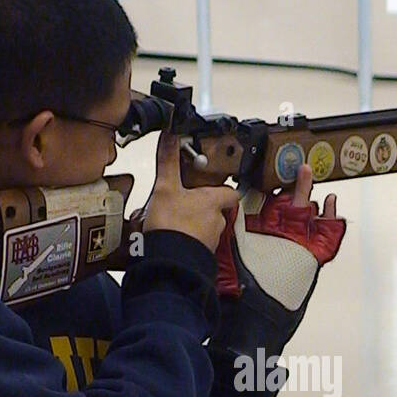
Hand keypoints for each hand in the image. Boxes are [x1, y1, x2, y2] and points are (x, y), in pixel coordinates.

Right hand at [142, 132, 239, 252]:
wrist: (169, 262)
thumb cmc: (172, 224)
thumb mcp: (165, 187)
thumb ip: (168, 161)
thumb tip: (170, 134)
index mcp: (213, 201)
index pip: (231, 192)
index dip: (225, 187)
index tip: (216, 183)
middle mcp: (217, 221)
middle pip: (216, 210)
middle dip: (202, 207)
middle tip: (184, 202)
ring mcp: (210, 241)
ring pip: (206, 228)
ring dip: (193, 225)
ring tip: (173, 222)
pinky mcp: (199, 256)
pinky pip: (196, 245)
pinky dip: (187, 241)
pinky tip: (172, 239)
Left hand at [216, 163, 345, 302]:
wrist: (253, 313)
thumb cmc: (237, 284)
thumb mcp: (227, 245)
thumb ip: (230, 221)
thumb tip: (228, 199)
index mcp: (258, 231)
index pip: (266, 202)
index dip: (270, 185)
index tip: (272, 168)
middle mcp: (279, 236)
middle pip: (290, 203)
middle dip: (294, 184)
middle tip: (296, 165)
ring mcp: (298, 245)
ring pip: (308, 214)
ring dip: (309, 195)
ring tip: (309, 173)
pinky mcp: (313, 257)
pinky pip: (328, 237)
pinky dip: (331, 221)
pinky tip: (331, 204)